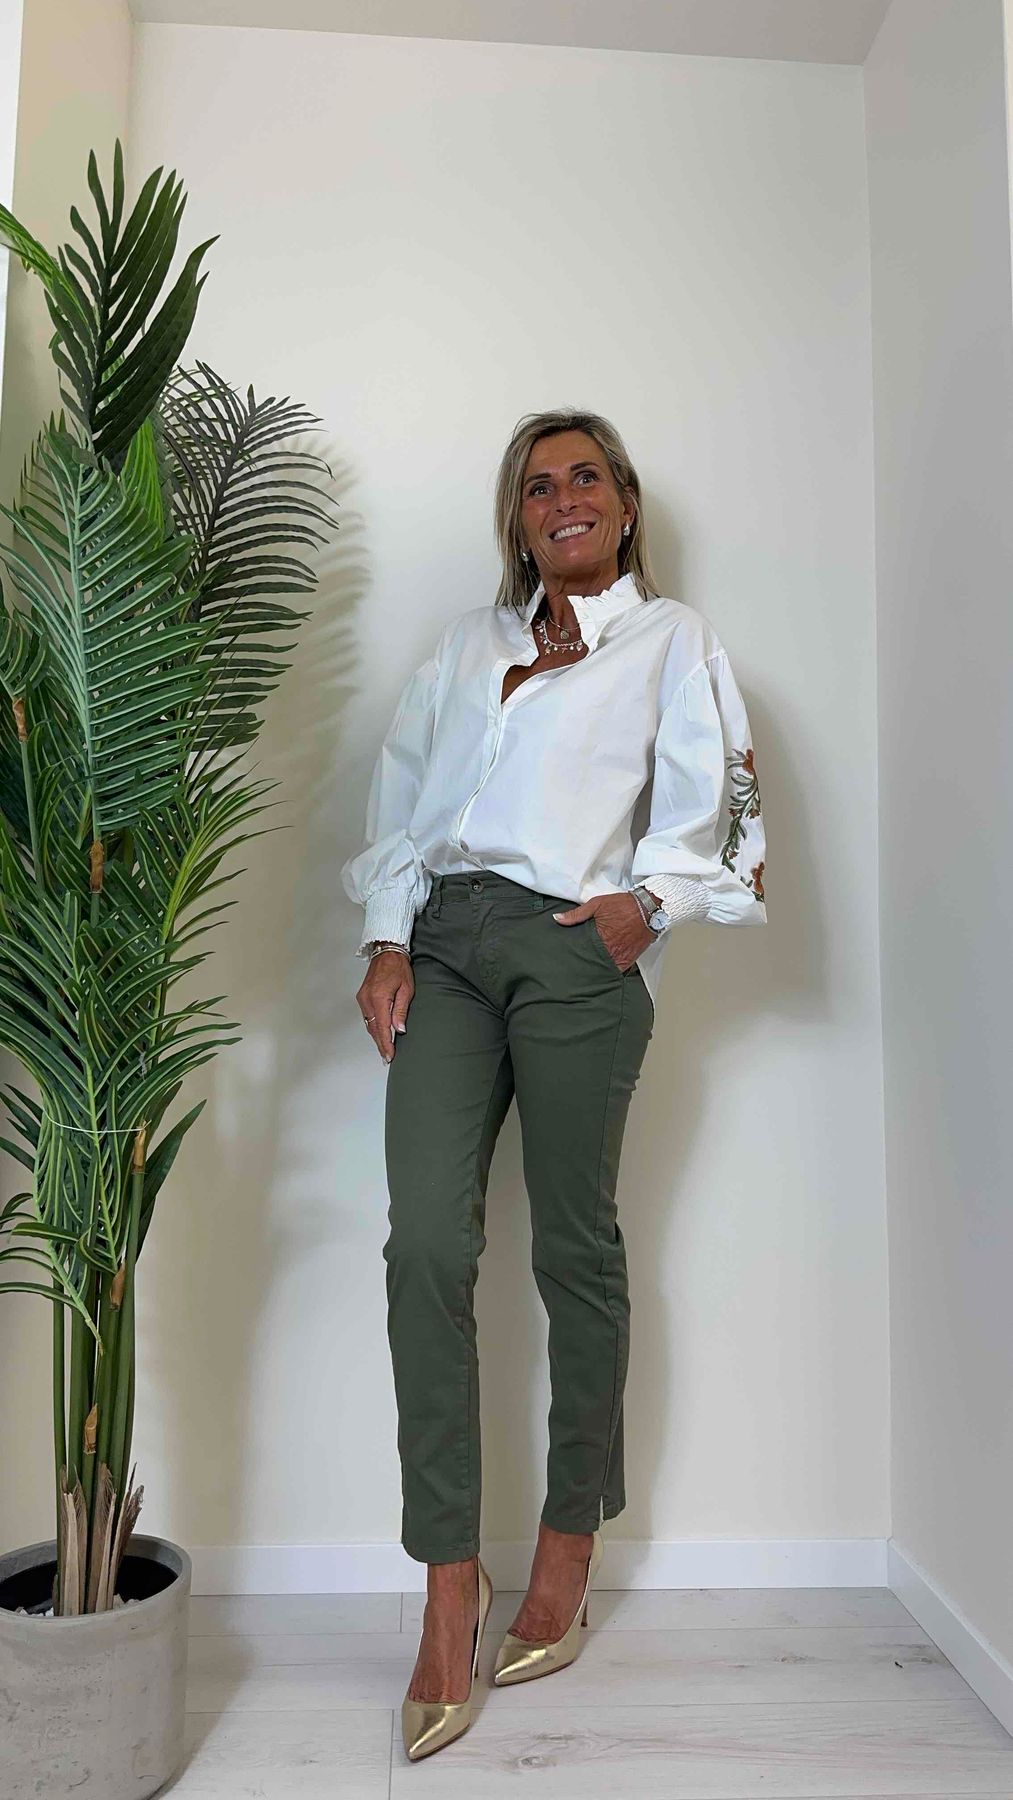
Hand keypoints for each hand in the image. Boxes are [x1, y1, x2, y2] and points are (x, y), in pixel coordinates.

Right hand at [356, 949, 413, 1064]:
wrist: (386, 952)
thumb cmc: (398, 968)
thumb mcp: (406, 989)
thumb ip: (401, 1010)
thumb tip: (399, 1029)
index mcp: (379, 998)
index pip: (382, 1028)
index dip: (386, 1044)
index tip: (390, 1055)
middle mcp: (367, 1000)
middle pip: (373, 1029)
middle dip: (380, 1044)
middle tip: (387, 1058)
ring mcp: (362, 998)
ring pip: (369, 1024)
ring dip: (376, 1037)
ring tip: (385, 1050)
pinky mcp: (362, 997)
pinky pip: (367, 1017)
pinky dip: (373, 1027)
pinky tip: (379, 1033)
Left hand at [552, 892, 653, 970]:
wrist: (649, 908)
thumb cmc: (624, 905)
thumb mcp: (597, 904)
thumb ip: (576, 914)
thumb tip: (557, 919)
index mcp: (599, 937)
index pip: (581, 952)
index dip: (574, 955)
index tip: (567, 958)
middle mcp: (610, 950)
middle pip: (592, 962)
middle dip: (584, 963)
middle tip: (574, 967)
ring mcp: (621, 957)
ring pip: (603, 968)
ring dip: (596, 968)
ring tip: (587, 970)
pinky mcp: (629, 959)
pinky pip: (617, 970)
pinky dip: (610, 970)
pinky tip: (603, 970)